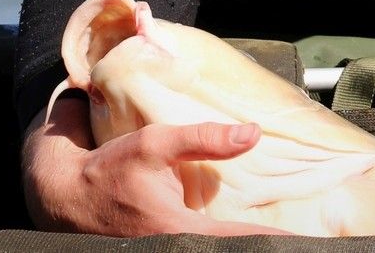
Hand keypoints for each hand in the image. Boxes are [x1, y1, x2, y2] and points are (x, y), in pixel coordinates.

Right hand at [21, 91, 291, 235]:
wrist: (63, 197)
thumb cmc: (109, 169)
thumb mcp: (153, 145)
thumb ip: (203, 139)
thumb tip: (253, 134)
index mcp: (179, 231)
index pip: (241, 241)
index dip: (275, 242)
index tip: (310, 242)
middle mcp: (175, 250)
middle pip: (231, 251)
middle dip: (263, 246)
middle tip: (306, 241)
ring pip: (217, 252)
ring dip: (243, 244)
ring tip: (279, 240)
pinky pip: (203, 249)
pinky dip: (223, 243)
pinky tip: (244, 238)